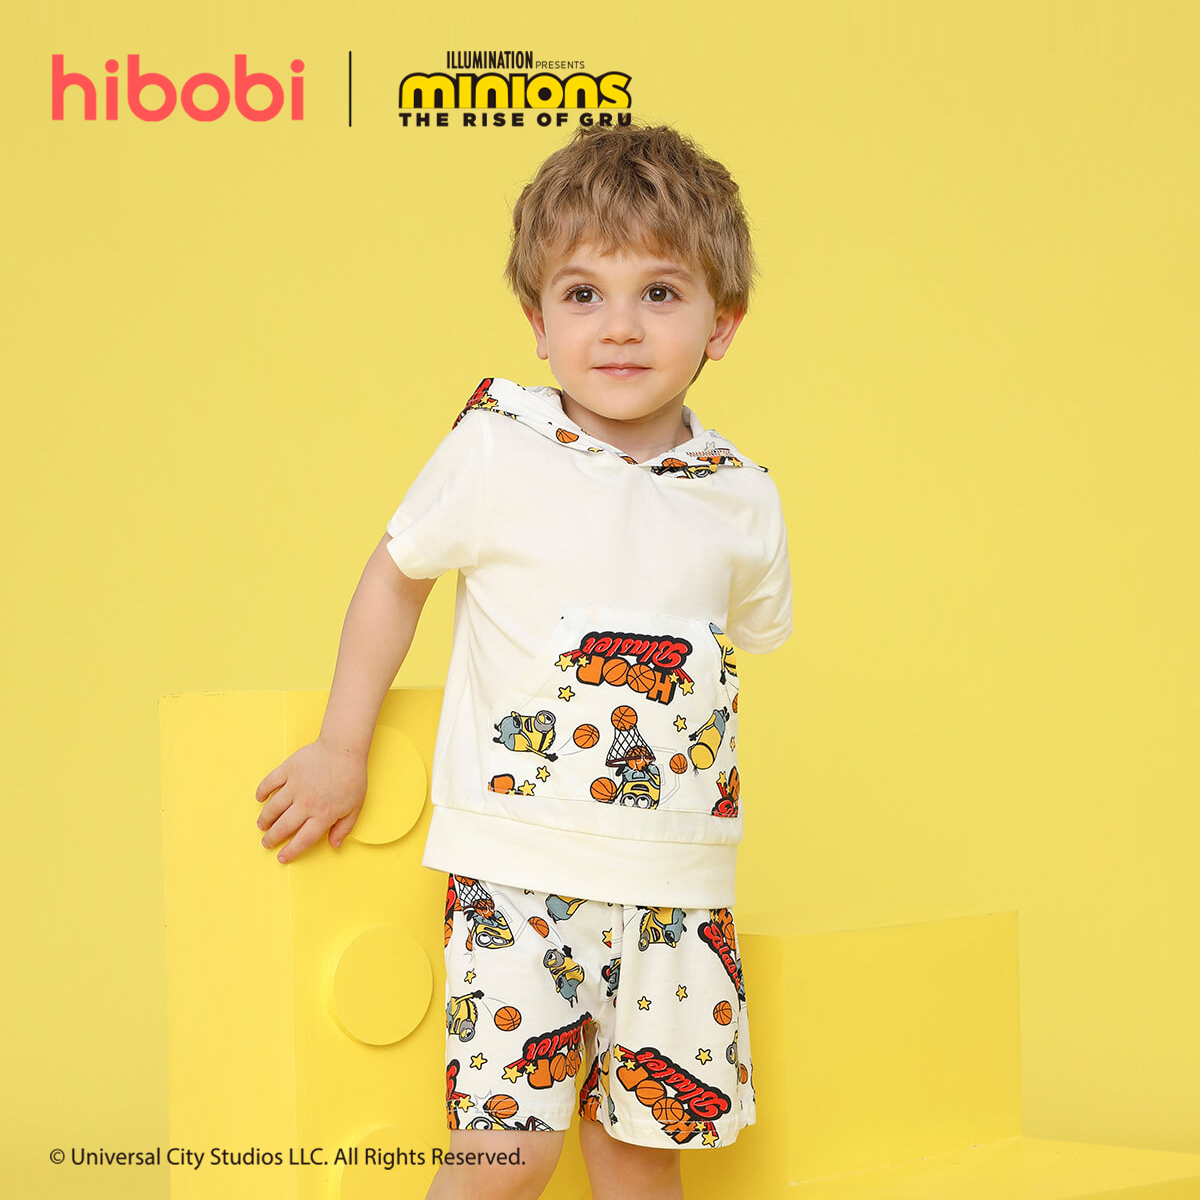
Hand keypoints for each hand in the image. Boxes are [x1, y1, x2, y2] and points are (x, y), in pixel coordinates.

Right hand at [254, 737, 367, 862]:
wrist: (343, 748)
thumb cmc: (352, 777)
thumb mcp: (355, 806)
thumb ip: (344, 828)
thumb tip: (334, 845)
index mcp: (323, 814)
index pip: (303, 839)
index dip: (291, 851)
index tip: (282, 857)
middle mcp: (306, 804)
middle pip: (284, 827)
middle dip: (272, 838)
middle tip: (267, 843)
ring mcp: (295, 786)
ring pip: (273, 808)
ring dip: (265, 819)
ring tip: (262, 825)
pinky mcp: (288, 770)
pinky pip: (270, 783)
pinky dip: (262, 791)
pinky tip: (260, 798)